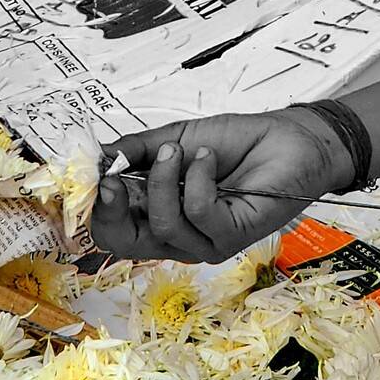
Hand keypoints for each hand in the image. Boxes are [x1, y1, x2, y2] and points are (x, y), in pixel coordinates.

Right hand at [90, 109, 352, 263]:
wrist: (289, 137)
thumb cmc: (238, 141)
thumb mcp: (177, 137)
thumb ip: (136, 149)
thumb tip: (95, 156)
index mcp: (158, 213)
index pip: (115, 228)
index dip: (96, 209)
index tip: (91, 176)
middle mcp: (179, 235)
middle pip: (128, 243)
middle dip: (114, 210)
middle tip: (112, 177)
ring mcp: (205, 240)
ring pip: (164, 226)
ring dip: (164, 181)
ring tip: (180, 149)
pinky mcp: (233, 235)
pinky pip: (200, 215)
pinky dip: (198, 181)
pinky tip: (209, 158)